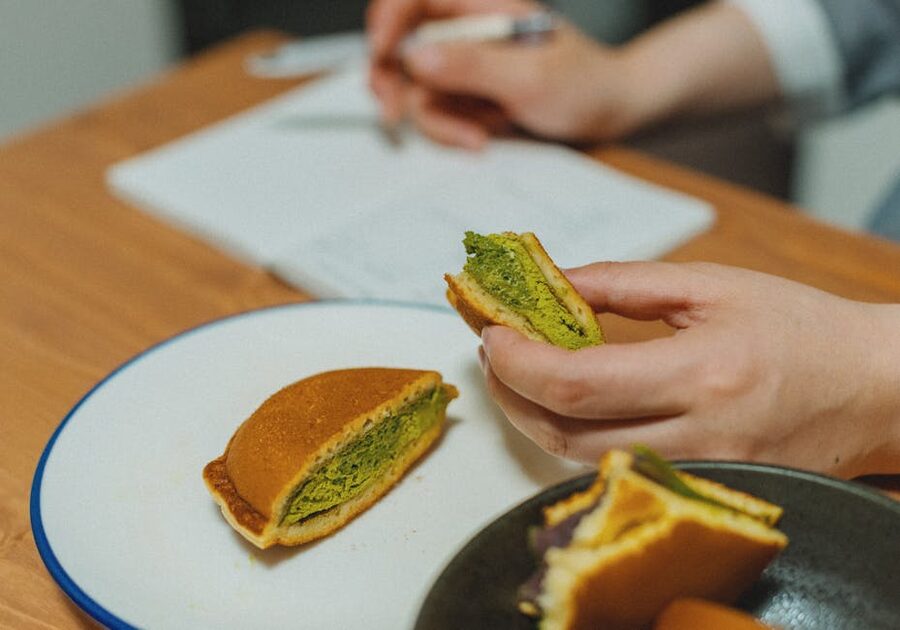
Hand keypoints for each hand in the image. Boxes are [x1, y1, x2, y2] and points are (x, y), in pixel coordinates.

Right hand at [366, 0, 639, 147]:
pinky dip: (453, 130)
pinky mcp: (466, 93)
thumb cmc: (583, 84)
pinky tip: (484, 133)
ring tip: (481, 132)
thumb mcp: (529, 77)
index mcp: (480, 5)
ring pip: (416, 88)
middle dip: (395, 82)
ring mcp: (463, 63)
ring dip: (440, 119)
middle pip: (399, 44)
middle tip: (396, 115)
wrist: (608, 111)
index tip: (381, 54)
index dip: (386, 21)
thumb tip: (415, 57)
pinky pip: (437, 111)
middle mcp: (464, 30)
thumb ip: (473, 66)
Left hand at [479, 261, 899, 477]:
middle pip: (567, 434)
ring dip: (535, 418)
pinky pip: (616, 471)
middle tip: (495, 351)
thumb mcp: (712, 286)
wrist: (874, 388)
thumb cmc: (801, 328)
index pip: (578, 385)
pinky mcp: (702, 489)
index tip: (491, 333)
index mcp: (702, 373)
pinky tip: (569, 405)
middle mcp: (700, 436)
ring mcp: (701, 473)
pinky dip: (577, 438)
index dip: (518, 362)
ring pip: (583, 461)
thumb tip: (553, 282)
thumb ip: (623, 285)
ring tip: (520, 373)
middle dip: (510, 393)